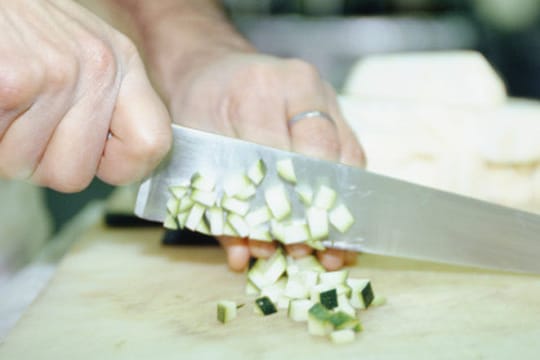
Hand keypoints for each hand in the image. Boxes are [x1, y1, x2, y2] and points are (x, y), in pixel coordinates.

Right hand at [0, 0, 170, 191]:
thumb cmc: (18, 21)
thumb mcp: (81, 51)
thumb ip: (103, 101)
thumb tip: (112, 157)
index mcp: (122, 62)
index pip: (152, 145)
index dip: (120, 168)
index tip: (96, 156)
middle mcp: (99, 67)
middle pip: (75, 175)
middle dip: (41, 160)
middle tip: (25, 117)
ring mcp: (58, 75)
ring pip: (28, 168)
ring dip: (7, 146)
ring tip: (6, 99)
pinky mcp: (14, 81)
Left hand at [168, 53, 365, 270]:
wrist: (212, 67)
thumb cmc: (199, 109)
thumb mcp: (195, 151)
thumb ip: (217, 203)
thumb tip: (244, 256)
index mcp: (255, 91)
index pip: (280, 158)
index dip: (285, 207)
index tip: (285, 243)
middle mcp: (297, 86)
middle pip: (323, 156)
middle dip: (316, 210)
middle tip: (310, 250)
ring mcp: (322, 91)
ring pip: (347, 155)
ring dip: (338, 204)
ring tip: (330, 246)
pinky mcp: (334, 103)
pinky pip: (351, 150)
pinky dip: (343, 187)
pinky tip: (334, 217)